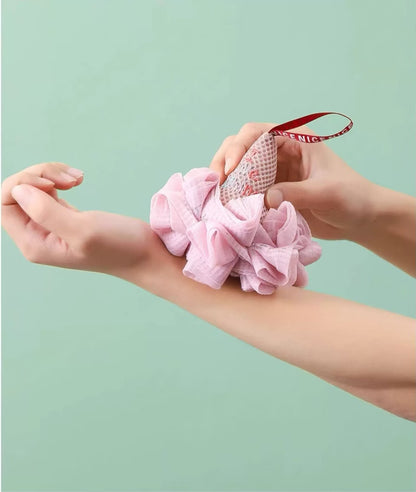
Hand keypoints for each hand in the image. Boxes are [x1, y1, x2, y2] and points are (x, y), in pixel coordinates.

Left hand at [1, 162, 168, 279]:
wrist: (145, 254)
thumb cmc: (119, 247)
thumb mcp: (82, 230)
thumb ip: (45, 212)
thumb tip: (19, 190)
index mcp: (34, 243)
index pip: (5, 205)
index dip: (22, 185)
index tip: (53, 185)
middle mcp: (37, 235)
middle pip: (17, 192)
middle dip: (40, 175)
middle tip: (70, 178)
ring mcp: (50, 225)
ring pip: (33, 187)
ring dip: (52, 174)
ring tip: (77, 178)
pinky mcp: (65, 216)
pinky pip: (48, 189)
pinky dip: (60, 179)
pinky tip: (78, 180)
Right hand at [210, 122, 375, 239]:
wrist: (359, 220)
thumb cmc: (350, 198)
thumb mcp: (326, 193)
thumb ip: (296, 193)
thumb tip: (265, 198)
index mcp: (295, 139)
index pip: (256, 133)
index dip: (238, 147)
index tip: (230, 170)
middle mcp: (280, 152)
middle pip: (240, 147)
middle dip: (224, 161)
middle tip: (217, 184)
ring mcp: (273, 172)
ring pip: (238, 169)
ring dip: (225, 180)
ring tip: (217, 197)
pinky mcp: (270, 191)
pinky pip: (245, 190)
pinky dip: (234, 197)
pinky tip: (226, 207)